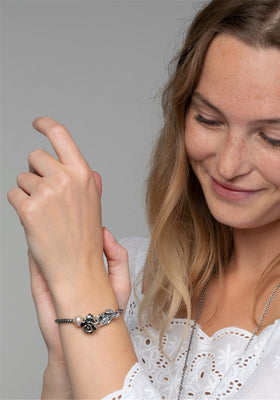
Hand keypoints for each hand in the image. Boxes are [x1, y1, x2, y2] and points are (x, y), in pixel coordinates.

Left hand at [9, 118, 135, 396]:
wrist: (78, 271)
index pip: (61, 136)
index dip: (47, 125)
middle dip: (36, 173)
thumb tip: (91, 171)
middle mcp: (67, 179)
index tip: (39, 123)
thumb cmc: (86, 240)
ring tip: (45, 215)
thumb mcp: (93, 207)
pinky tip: (34, 222)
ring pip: (22, 179)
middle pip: (35, 158)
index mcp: (84, 176)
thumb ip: (89, 186)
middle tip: (47, 197)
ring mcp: (48, 193)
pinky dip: (20, 208)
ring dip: (28, 194)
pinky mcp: (30, 209)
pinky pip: (13, 196)